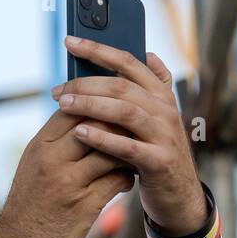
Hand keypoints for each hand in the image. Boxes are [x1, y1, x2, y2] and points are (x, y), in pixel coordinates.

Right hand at [0, 109, 133, 237]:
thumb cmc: (29, 202)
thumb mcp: (33, 164)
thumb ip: (57, 141)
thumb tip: (86, 118)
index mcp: (40, 146)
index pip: (73, 108)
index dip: (97, 106)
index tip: (113, 110)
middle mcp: (52, 160)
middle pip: (96, 124)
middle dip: (118, 124)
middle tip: (133, 129)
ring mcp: (69, 183)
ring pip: (111, 151)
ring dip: (127, 152)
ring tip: (132, 156)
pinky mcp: (84, 206)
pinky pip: (117, 181)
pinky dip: (126, 177)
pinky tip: (125, 180)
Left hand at [52, 37, 207, 236]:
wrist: (179, 196)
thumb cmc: (156, 153)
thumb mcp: (156, 118)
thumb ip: (149, 89)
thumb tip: (148, 54)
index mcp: (160, 95)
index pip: (129, 62)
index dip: (98, 49)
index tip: (69, 41)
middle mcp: (166, 110)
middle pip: (122, 86)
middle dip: (86, 83)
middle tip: (57, 90)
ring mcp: (165, 135)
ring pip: (125, 111)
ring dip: (91, 105)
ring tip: (63, 105)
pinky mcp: (160, 162)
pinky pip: (128, 147)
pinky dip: (102, 138)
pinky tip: (79, 133)